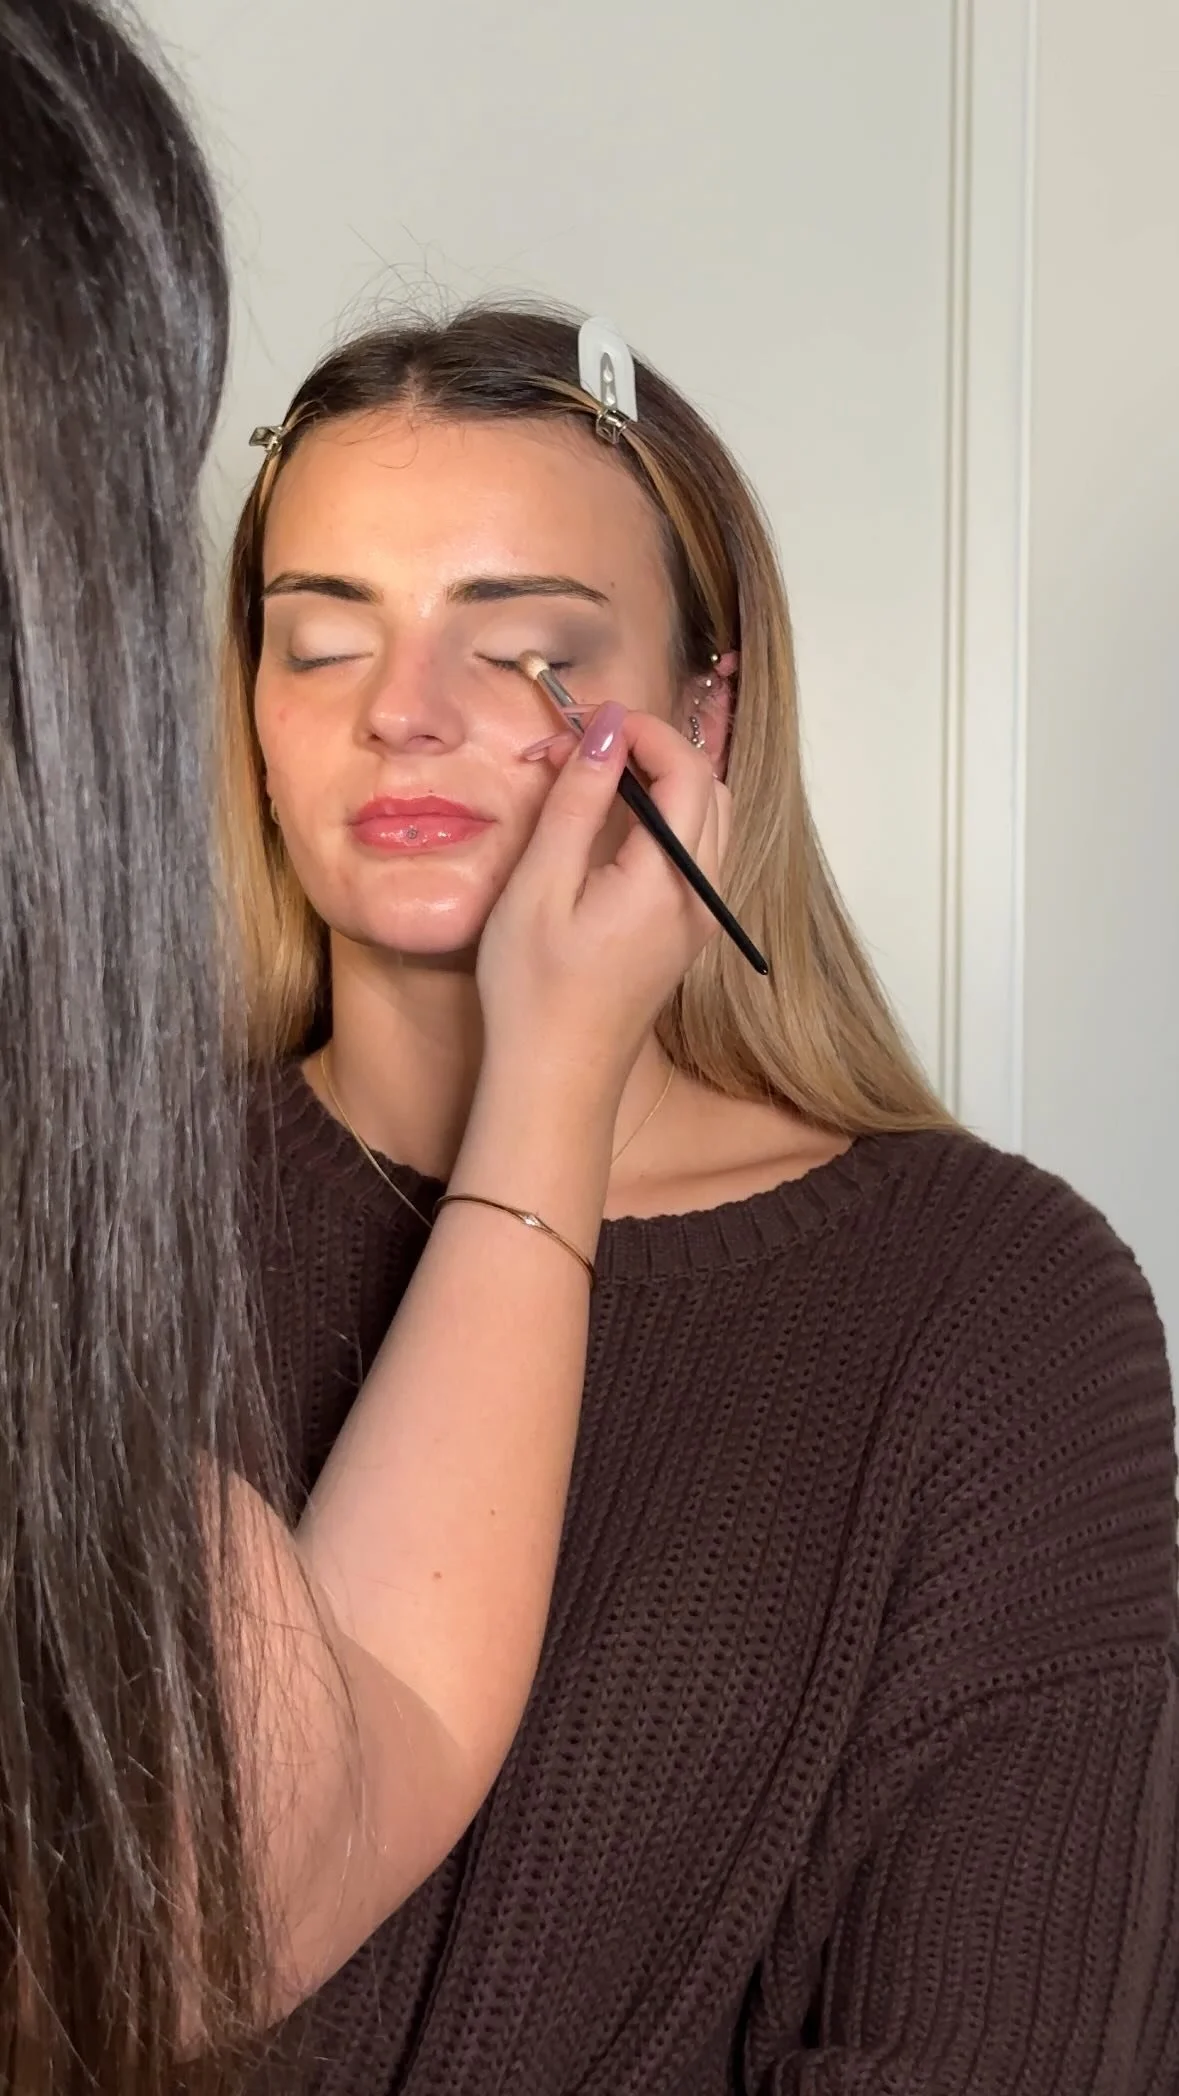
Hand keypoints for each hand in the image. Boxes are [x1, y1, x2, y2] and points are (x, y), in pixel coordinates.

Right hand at [477, 703, 728, 1094]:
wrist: (556, 1079)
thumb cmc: (533, 989)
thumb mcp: (540, 886)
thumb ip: (577, 801)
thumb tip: (606, 727)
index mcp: (668, 879)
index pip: (687, 769)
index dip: (640, 730)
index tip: (581, 724)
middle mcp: (702, 895)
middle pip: (708, 787)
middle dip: (651, 750)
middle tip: (579, 751)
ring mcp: (700, 917)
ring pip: (707, 819)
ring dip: (658, 784)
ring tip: (588, 785)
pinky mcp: (686, 933)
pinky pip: (694, 853)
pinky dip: (661, 821)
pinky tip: (606, 831)